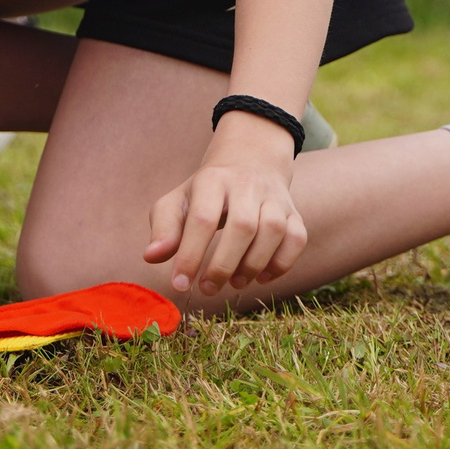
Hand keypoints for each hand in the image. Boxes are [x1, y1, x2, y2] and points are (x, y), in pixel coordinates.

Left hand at [144, 124, 307, 298]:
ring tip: (234, 283)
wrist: (249, 160)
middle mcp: (246, 184)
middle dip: (223, 264)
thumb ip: (164, 228)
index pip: (202, 219)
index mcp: (212, 180)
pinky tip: (262, 276)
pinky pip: (297, 237)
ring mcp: (273, 197)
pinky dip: (282, 263)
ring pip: (273, 230)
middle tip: (207, 288)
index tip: (179, 284)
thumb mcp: (178, 201)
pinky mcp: (292, 211)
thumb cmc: (205, 192)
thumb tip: (152, 256)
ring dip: (253, 264)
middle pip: (242, 226)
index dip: (190, 255)